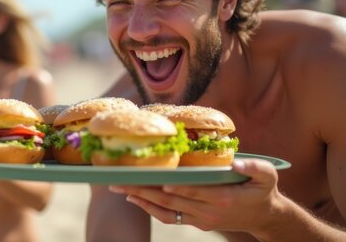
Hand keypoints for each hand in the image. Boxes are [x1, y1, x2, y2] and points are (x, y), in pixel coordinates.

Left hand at [109, 158, 282, 233]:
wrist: (265, 216)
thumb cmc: (263, 190)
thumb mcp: (267, 175)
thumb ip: (255, 168)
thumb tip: (236, 164)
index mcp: (223, 197)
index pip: (192, 190)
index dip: (173, 186)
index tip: (154, 179)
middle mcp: (208, 210)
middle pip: (171, 200)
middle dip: (144, 190)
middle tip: (120, 181)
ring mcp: (201, 218)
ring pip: (166, 210)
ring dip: (141, 199)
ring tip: (119, 188)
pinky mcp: (196, 222)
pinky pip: (169, 217)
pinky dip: (150, 209)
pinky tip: (134, 198)